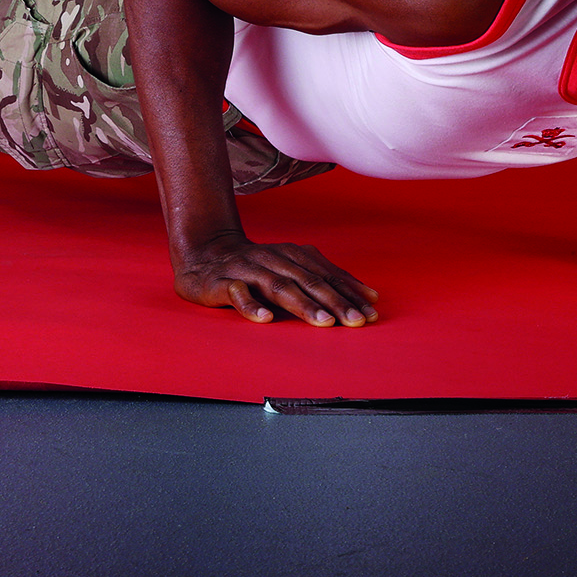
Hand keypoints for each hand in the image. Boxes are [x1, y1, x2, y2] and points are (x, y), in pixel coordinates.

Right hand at [174, 234, 380, 325]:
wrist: (205, 255)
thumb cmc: (258, 267)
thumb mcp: (293, 268)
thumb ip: (326, 280)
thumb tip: (368, 296)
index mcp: (293, 255)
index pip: (326, 275)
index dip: (349, 293)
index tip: (371, 312)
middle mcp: (274, 259)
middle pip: (308, 281)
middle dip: (335, 302)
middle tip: (356, 321)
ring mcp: (249, 270)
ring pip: (279, 287)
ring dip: (303, 305)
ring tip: (324, 322)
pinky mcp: (223, 283)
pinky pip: (238, 294)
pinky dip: (252, 306)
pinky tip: (266, 318)